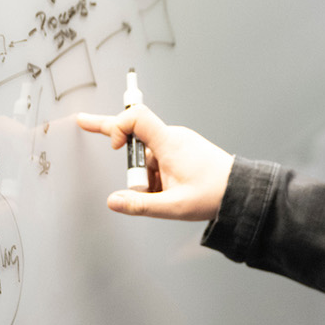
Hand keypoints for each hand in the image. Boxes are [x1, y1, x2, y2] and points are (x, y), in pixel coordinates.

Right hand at [75, 103, 233, 220]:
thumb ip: (140, 205)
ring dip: (144, 173)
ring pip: (147, 154)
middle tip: (85, 122)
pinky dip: (155, 173)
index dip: (117, 127)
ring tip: (161, 192)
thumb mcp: (173, 206)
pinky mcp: (182, 151)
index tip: (113, 146)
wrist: (239, 191)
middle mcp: (172, 138)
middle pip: (136, 133)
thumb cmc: (213, 194)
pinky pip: (158, 158)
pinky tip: (165, 188)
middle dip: (117, 141)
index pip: (136, 118)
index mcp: (169, 144)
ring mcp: (178, 143)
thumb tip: (114, 201)